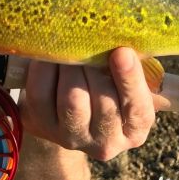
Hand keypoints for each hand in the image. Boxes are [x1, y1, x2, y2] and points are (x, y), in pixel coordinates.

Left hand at [19, 48, 168, 160]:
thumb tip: (119, 37)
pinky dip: (45, 69)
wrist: (67, 109)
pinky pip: (41, 94)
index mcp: (135, 129)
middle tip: (88, 39)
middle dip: (96, 68)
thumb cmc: (104, 85)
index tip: (121, 52)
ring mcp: (72, 138)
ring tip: (70, 44)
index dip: (129, 80)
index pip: (137, 108)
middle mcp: (106, 142)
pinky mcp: (42, 126)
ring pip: (72, 101)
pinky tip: (50, 54)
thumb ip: (127, 65)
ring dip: (71, 67)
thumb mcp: (123, 80)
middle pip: (104, 104)